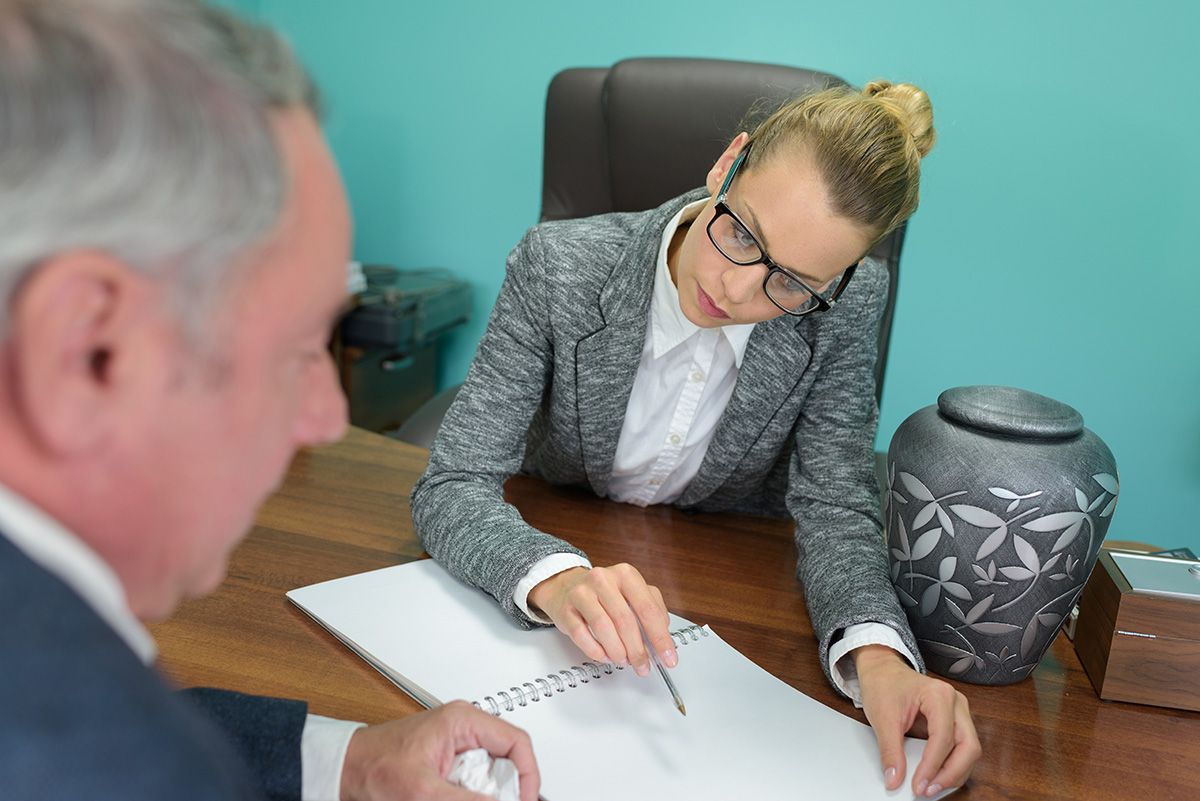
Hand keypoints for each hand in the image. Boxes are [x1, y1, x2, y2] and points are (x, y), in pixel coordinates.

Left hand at [339, 700, 539, 800]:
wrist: (346, 769)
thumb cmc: (374, 765)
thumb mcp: (422, 790)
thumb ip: (465, 800)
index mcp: (463, 721)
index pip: (516, 742)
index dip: (528, 775)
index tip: (525, 800)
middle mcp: (465, 729)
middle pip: (507, 761)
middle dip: (506, 789)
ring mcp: (458, 746)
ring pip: (492, 775)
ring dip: (486, 793)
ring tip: (462, 798)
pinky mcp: (450, 763)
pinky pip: (474, 782)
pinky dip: (472, 796)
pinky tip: (455, 799)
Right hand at [527, 564, 674, 676]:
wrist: (566, 586)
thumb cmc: (604, 594)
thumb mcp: (632, 594)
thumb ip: (652, 611)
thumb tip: (662, 639)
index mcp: (626, 574)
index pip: (648, 609)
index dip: (660, 637)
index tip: (667, 657)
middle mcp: (603, 579)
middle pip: (625, 620)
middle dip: (637, 650)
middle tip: (643, 665)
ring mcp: (582, 593)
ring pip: (603, 627)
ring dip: (617, 651)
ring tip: (623, 660)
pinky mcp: (566, 609)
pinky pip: (581, 635)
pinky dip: (596, 651)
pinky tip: (605, 656)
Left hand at [855, 645, 980, 797]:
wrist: (883, 672)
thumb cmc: (884, 685)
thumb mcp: (882, 718)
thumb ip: (890, 751)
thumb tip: (895, 778)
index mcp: (939, 695)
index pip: (944, 737)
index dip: (933, 765)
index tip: (919, 784)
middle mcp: (956, 703)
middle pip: (968, 746)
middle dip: (951, 773)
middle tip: (928, 790)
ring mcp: (958, 713)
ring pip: (970, 750)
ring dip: (954, 773)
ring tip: (931, 787)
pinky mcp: (955, 722)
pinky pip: (961, 749)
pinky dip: (951, 766)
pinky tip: (936, 777)